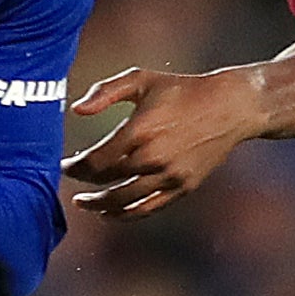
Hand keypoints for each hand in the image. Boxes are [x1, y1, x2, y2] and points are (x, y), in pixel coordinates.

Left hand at [63, 66, 266, 217]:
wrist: (230, 107)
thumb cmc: (182, 90)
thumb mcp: (142, 80)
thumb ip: (105, 92)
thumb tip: (77, 110)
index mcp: (139, 130)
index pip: (95, 161)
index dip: (74, 167)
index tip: (64, 166)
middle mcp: (153, 157)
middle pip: (106, 181)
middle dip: (84, 183)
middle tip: (71, 180)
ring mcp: (170, 176)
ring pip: (124, 202)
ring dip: (99, 206)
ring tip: (84, 203)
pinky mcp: (183, 187)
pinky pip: (148, 209)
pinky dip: (125, 215)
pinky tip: (110, 213)